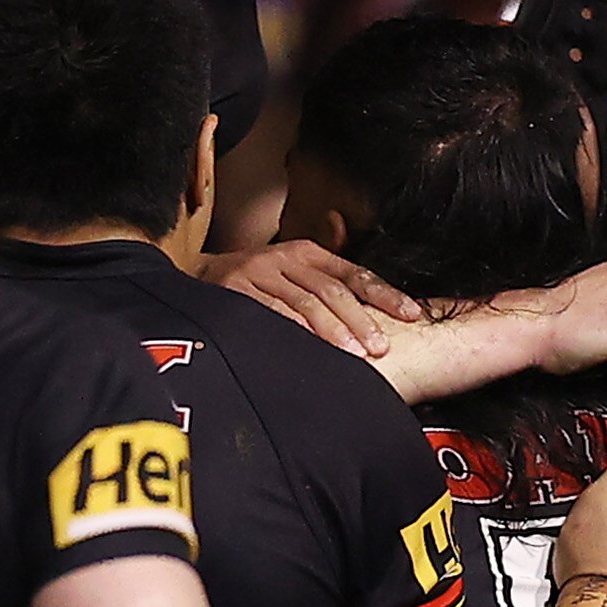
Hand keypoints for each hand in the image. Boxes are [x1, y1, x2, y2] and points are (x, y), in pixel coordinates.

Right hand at [207, 242, 421, 358]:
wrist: (196, 275)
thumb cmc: (255, 282)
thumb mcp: (292, 271)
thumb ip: (328, 280)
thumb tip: (374, 304)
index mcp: (307, 253)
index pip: (354, 273)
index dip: (384, 294)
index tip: (410, 314)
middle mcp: (286, 259)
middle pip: (333, 290)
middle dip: (361, 320)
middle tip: (381, 346)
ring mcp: (260, 272)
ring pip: (306, 302)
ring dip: (333, 330)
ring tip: (354, 353)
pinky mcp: (237, 291)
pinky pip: (271, 312)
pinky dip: (294, 329)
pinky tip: (311, 345)